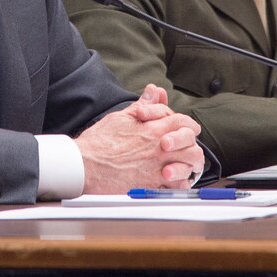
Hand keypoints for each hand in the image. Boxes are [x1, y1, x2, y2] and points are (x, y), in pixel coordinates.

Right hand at [75, 84, 203, 192]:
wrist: (84, 166)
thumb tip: (155, 90)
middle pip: (191, 144)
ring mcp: (157, 168)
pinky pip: (177, 187)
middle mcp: (159, 149)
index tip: (187, 129)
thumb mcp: (121, 117)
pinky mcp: (152, 186)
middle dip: (192, 144)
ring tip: (185, 164)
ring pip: (189, 165)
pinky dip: (180, 183)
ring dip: (189, 164)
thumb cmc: (99, 142)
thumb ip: (143, 105)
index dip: (187, 125)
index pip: (182, 122)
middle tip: (188, 148)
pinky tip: (176, 181)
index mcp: (153, 129)